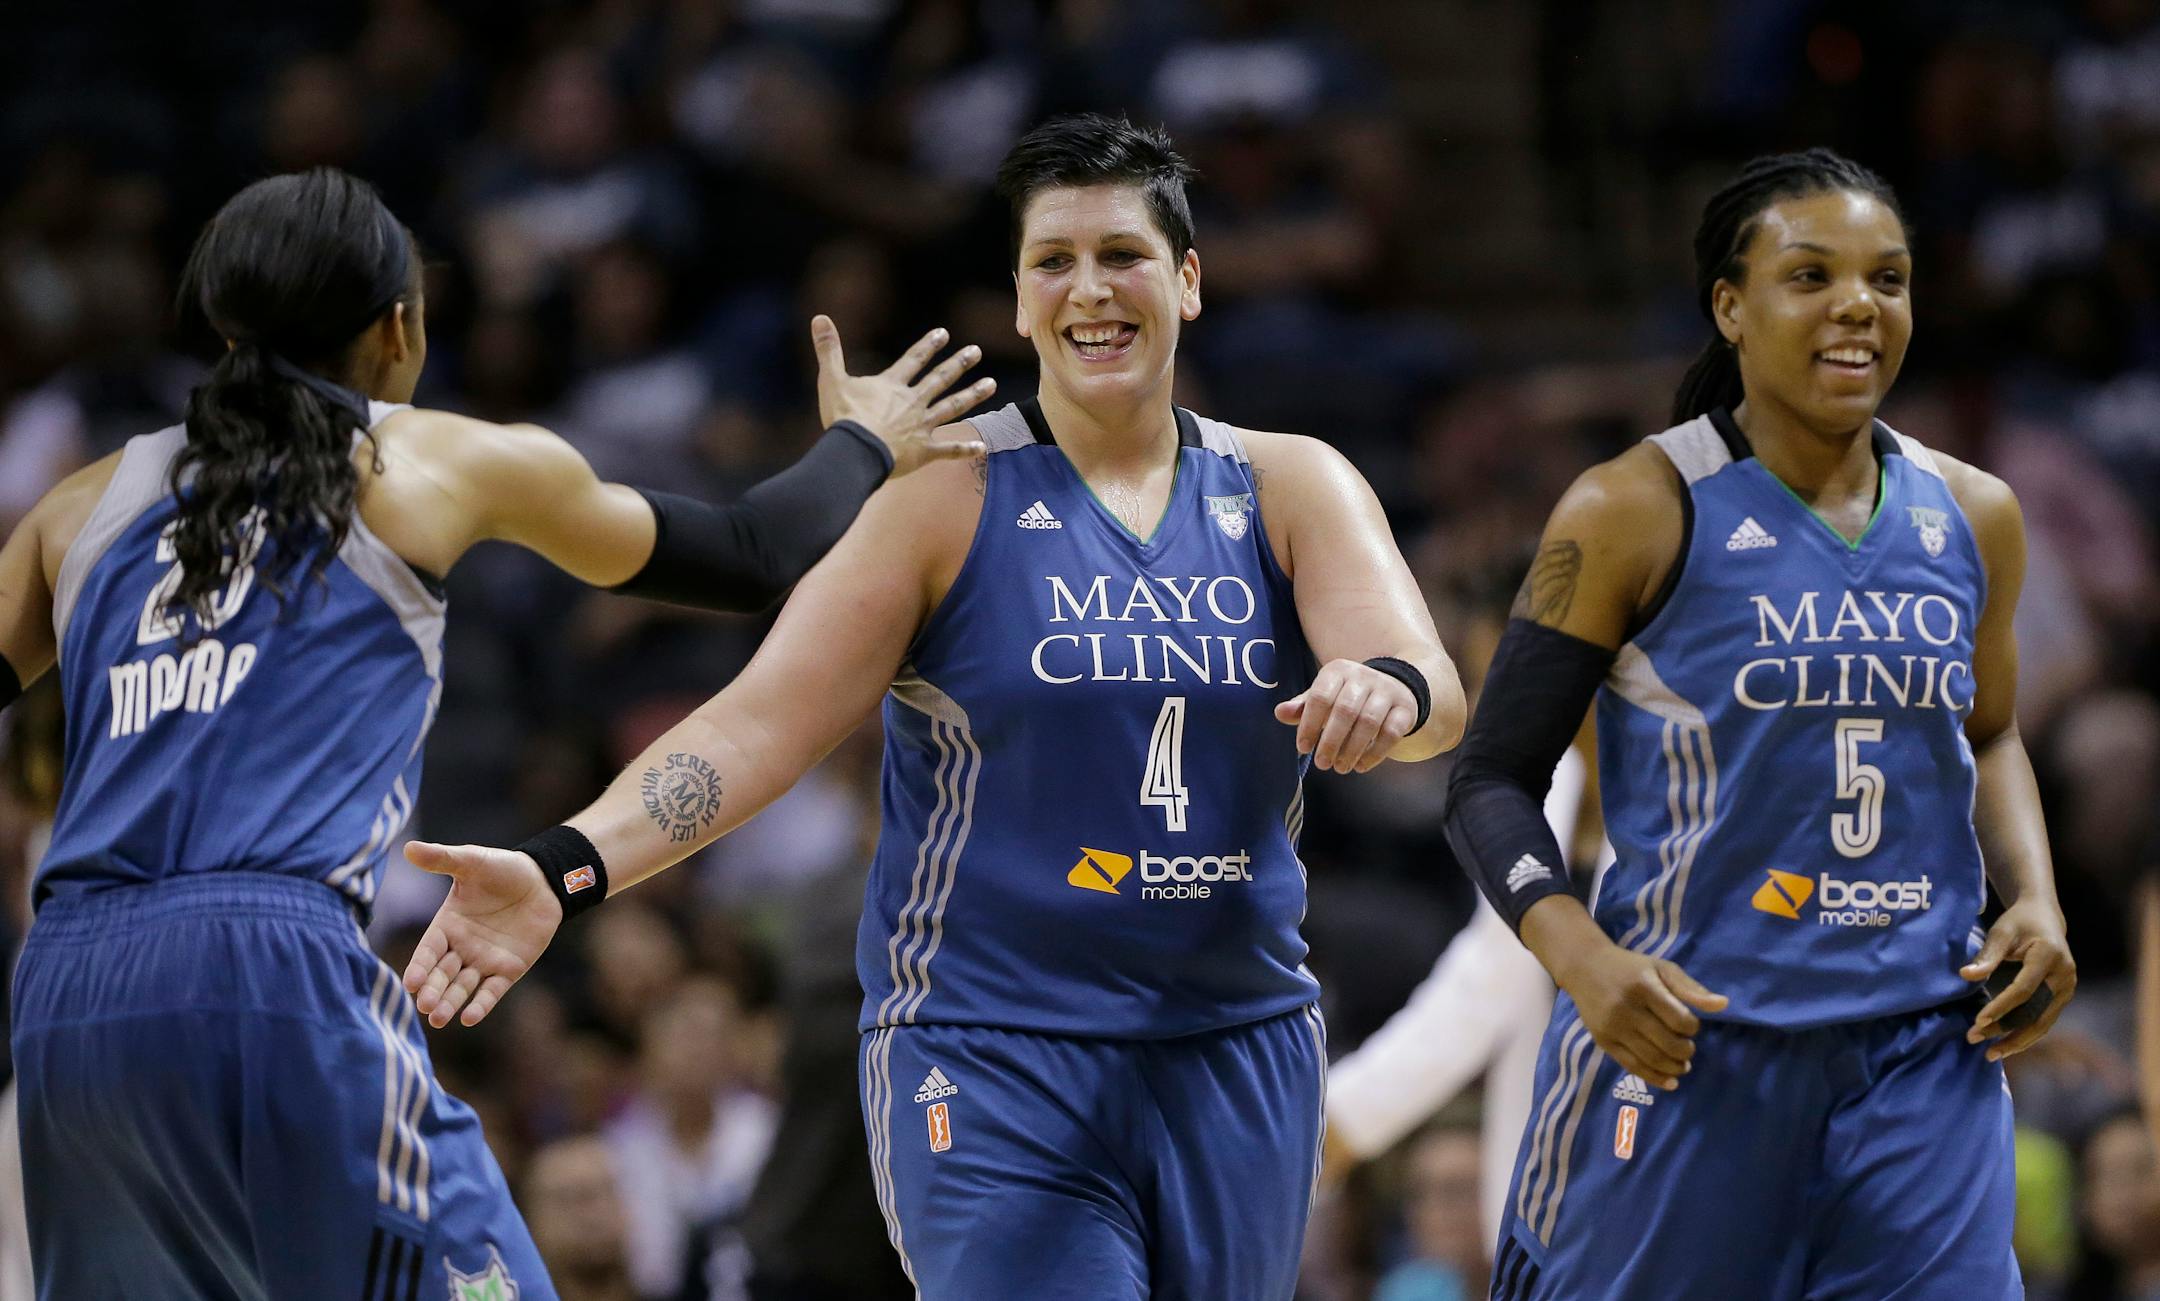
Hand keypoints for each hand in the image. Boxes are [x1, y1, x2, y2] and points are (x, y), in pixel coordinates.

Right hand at [400, 840, 564, 1028]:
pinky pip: (492, 990)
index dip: (419, 967)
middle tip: (424, 1006)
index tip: (410, 983)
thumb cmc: (503, 869)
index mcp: (447, 925)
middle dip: (432, 990)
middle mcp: (461, 947)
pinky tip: (469, 1018)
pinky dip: (481, 1004)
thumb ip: (442, 859)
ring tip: (438, 1018)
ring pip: (462, 986)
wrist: (543, 879)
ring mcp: (484, 960)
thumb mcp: (471, 862)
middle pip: (442, 974)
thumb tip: (409, 848)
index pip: (428, 951)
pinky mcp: (509, 969)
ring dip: (450, 1002)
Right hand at [811, 315, 993, 478]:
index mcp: (892, 386)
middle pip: (939, 379)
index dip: (928, 346)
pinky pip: (948, 450)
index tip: (943, 333)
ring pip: (952, 408)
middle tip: (976, 351)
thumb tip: (818, 318)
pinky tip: (982, 446)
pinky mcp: (924, 452)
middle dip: (958, 364)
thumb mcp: (831, 380)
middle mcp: (912, 403)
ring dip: (973, 395)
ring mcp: (921, 427)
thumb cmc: (843, 418)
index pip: (913, 360)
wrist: (856, 451)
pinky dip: (964, 449)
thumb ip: (828, 350)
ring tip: (991, 384)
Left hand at [1273, 658, 1416, 772]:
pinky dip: (1375, 753)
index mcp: (1338, 671)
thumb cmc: (1348, 697)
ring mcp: (1387, 691)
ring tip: (1341, 767)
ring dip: (1352, 749)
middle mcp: (1364, 676)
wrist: (1393, 688)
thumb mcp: (1324, 697)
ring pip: (1369, 722)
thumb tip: (1280, 713)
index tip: (1303, 747)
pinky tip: (1361, 766)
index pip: (1320, 697)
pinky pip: (1391, 732)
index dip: (1310, 724)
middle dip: (1331, 741)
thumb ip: (1303, 707)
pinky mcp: (1405, 708)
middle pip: (1345, 710)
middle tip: (1322, 764)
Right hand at [1549, 940, 1727, 1090]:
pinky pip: (1632, 1066)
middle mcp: (1627, 1009)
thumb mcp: (1662, 968)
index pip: (1679, 1019)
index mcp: (1644, 987)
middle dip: (1685, 1051)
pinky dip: (1654, 1078)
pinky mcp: (1603, 1041)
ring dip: (1673, 1068)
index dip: (1692, 1028)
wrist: (1584, 967)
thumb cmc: (1630, 967)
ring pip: (1651, 1059)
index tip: (1689, 1025)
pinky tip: (1670, 1082)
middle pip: (1667, 1043)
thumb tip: (1723, 1005)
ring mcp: (1613, 1027)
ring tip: (1682, 1065)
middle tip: (1688, 1048)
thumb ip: (1691, 988)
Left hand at [1962, 897, 2075, 1060]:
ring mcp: (2067, 988)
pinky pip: (2045, 1019)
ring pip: (2043, 1022)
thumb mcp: (2001, 932)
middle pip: (2035, 1011)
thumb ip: (1986, 955)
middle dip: (2006, 1029)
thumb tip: (1966, 976)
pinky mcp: (2063, 996)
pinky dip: (2026, 1034)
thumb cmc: (2019, 922)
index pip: (2024, 989)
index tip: (1978, 1020)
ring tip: (1991, 1053)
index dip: (2001, 1006)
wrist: (2045, 917)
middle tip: (1975, 1039)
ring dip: (2017, 1040)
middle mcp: (2064, 975)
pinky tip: (2006, 1045)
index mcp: (2049, 956)